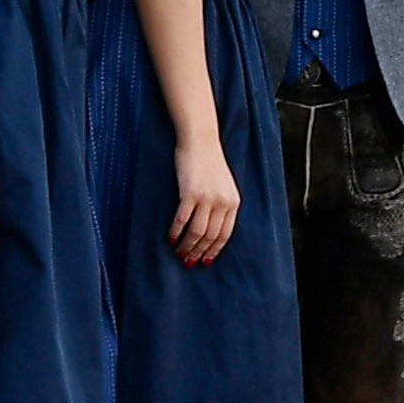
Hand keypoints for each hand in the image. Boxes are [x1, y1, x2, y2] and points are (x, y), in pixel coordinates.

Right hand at [171, 133, 240, 266]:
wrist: (200, 140)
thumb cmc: (209, 162)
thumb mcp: (223, 185)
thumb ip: (221, 205)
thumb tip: (210, 229)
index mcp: (233, 202)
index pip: (225, 235)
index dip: (214, 250)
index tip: (205, 261)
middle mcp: (223, 202)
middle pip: (210, 237)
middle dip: (198, 252)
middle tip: (187, 262)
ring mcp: (207, 198)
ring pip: (197, 232)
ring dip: (187, 246)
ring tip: (178, 253)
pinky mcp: (190, 193)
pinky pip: (182, 220)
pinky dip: (176, 232)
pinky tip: (170, 239)